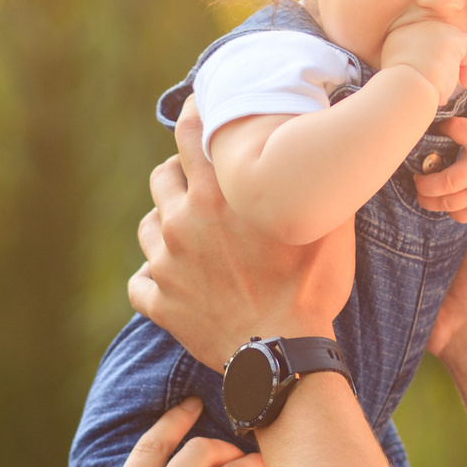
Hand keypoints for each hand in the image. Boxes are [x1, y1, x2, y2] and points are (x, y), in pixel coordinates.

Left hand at [130, 99, 355, 367]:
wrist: (284, 353)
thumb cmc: (311, 287)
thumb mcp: (327, 223)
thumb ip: (314, 181)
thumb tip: (325, 146)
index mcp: (216, 195)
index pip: (189, 133)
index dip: (193, 116)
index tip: (198, 112)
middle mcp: (181, 222)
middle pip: (161, 177)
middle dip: (179, 175)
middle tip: (201, 187)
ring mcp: (165, 264)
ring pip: (147, 227)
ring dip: (165, 226)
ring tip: (189, 238)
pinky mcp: (159, 303)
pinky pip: (140, 283)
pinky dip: (153, 282)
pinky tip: (172, 284)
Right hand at [378, 14, 466, 105]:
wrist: (403, 91)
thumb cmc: (401, 93)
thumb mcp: (403, 78)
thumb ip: (415, 72)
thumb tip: (432, 83)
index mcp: (399, 38)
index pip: (424, 44)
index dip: (435, 60)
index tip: (441, 77)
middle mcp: (416, 29)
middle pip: (441, 41)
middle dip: (451, 61)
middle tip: (459, 82)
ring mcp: (435, 31)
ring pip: (456, 43)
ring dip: (464, 63)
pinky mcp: (453, 39)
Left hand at [412, 78, 466, 222]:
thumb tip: (464, 111)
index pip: (460, 130)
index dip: (445, 126)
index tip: (440, 127)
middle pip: (446, 182)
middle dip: (425, 182)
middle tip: (417, 177)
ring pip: (449, 203)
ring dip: (428, 199)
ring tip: (422, 191)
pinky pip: (459, 215)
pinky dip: (447, 210)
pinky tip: (443, 200)